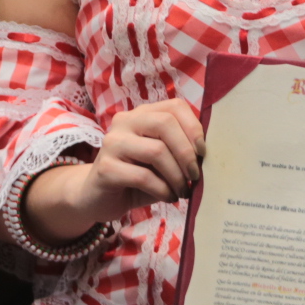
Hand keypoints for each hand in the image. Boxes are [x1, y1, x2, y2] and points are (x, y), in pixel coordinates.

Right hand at [23, 100, 205, 242]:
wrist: (96, 197)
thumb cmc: (136, 177)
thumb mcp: (161, 161)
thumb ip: (179, 150)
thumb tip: (208, 154)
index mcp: (142, 114)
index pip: (174, 106)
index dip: (194, 127)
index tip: (204, 152)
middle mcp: (125, 122)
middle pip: (165, 124)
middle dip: (186, 152)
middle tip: (195, 175)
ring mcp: (112, 143)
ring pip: (156, 151)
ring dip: (176, 175)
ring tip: (182, 191)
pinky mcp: (106, 168)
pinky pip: (143, 176)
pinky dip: (163, 190)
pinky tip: (168, 197)